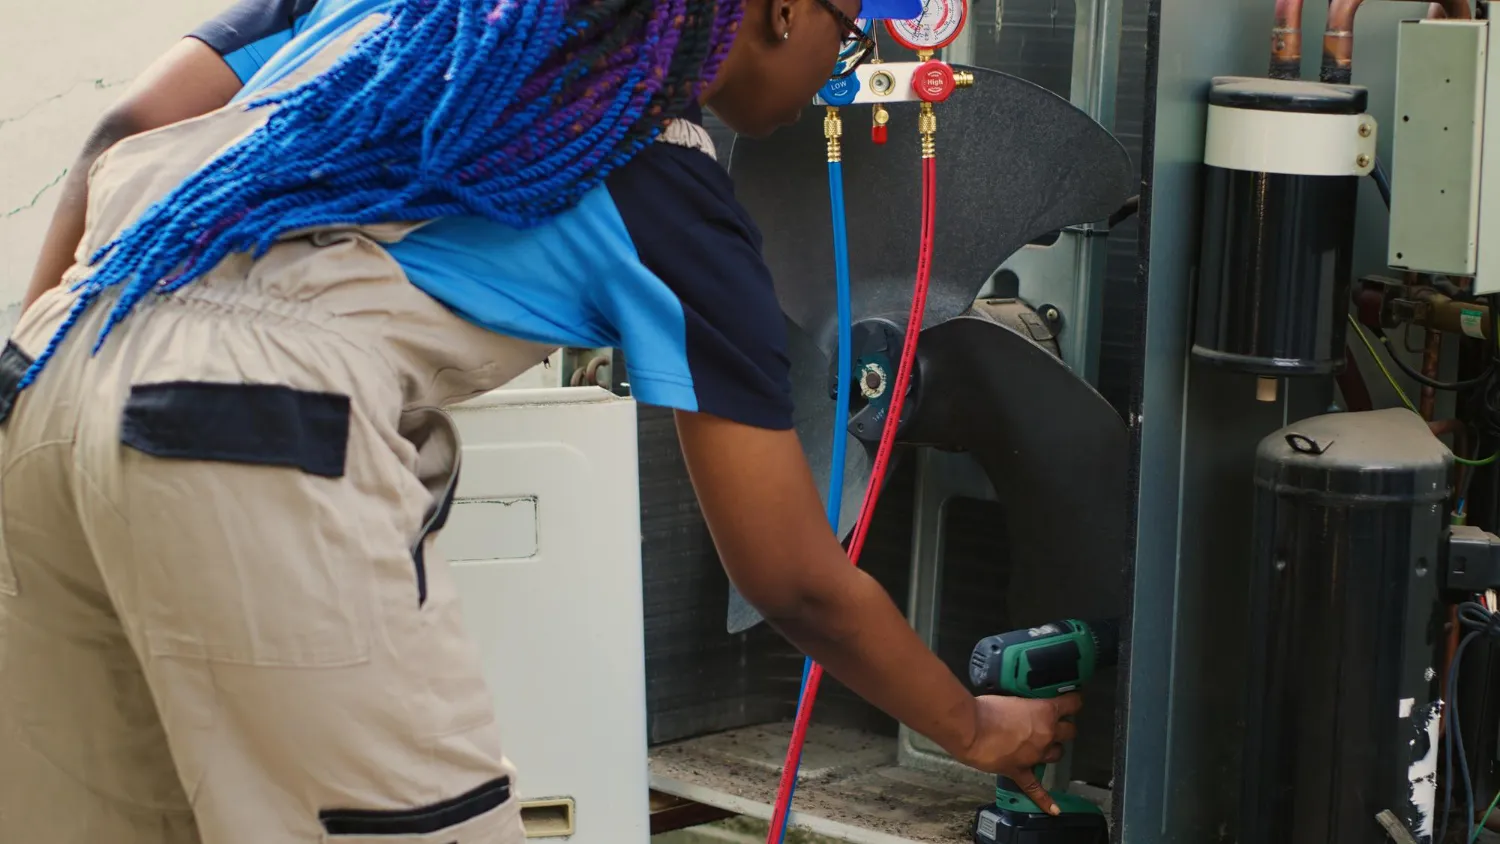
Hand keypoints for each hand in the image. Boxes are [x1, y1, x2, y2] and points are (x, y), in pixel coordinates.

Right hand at [951, 693, 1082, 815]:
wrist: (970, 729)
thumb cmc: (986, 708)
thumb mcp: (1011, 696)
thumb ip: (1024, 703)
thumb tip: (1024, 706)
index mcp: (1045, 711)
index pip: (1071, 704)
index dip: (1073, 701)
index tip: (1073, 700)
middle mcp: (1046, 734)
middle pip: (1069, 732)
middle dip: (1064, 727)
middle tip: (1056, 723)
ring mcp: (1035, 755)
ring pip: (1057, 754)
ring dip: (1054, 749)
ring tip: (1046, 745)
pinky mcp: (1020, 771)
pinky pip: (1035, 789)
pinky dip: (1044, 800)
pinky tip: (1054, 810)